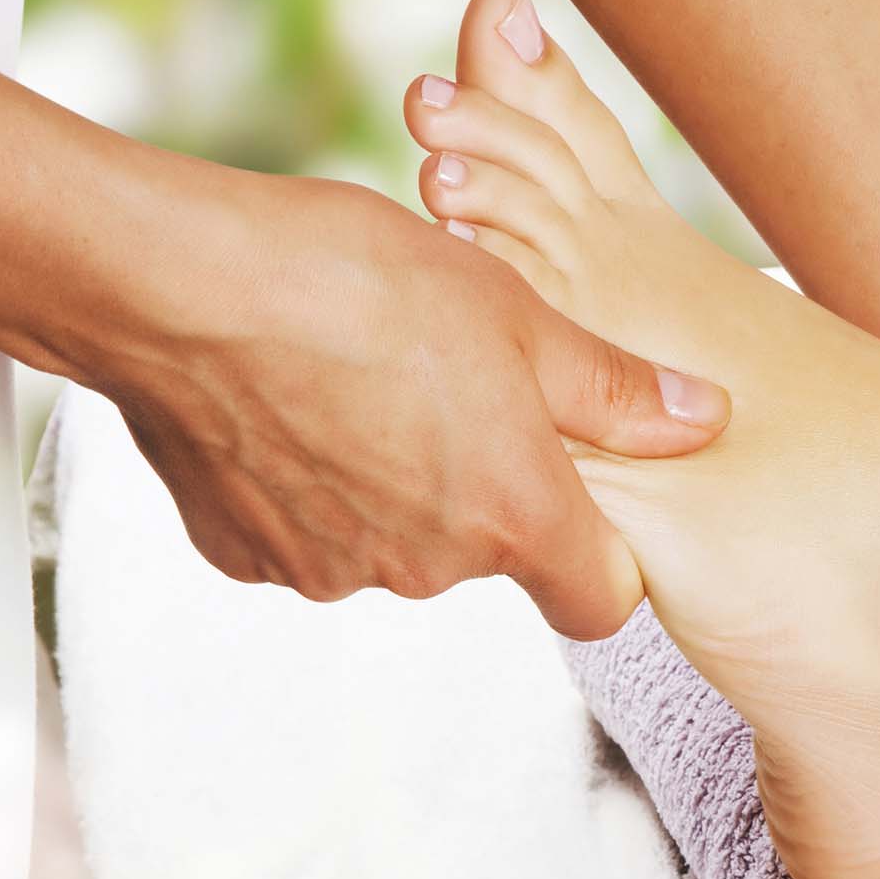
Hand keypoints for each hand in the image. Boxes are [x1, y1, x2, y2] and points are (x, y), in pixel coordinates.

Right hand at [89, 172, 728, 635]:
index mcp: (512, 515)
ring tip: (364, 380)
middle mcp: (427, 570)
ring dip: (400, 485)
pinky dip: (317, 490)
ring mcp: (332, 572)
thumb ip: (615, 391)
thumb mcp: (516, 311)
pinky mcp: (248, 558)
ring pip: (400, 545)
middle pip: (493, 556)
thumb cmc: (358, 278)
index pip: (602, 601)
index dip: (608, 555)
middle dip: (490, 488)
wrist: (174, 281)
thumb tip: (706, 421)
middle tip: (452, 385)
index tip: (585, 494)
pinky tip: (295, 407)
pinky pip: (313, 536)